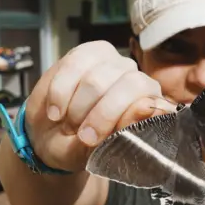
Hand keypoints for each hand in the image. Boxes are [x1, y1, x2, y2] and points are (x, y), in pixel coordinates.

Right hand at [24, 41, 173, 171]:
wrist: (50, 136)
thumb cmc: (80, 145)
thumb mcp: (100, 150)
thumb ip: (127, 130)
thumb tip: (153, 109)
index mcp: (150, 105)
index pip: (148, 100)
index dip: (119, 118)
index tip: (94, 139)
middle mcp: (136, 80)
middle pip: (128, 85)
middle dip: (100, 115)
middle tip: (82, 136)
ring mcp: (114, 64)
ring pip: (97, 78)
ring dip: (76, 107)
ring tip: (68, 124)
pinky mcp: (87, 53)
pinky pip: (74, 65)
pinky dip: (60, 92)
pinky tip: (56, 110)